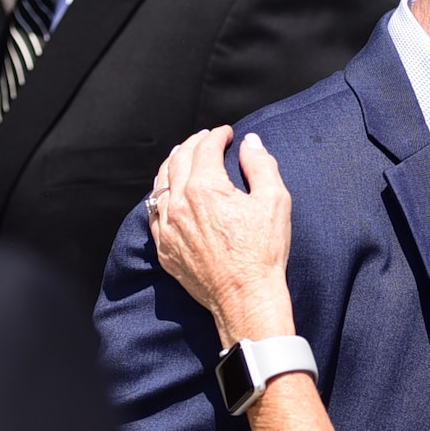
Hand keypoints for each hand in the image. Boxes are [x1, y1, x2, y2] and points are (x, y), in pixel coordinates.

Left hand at [149, 127, 296, 345]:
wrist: (246, 297)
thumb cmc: (263, 253)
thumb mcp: (274, 202)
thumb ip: (261, 165)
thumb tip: (250, 143)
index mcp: (206, 188)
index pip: (206, 148)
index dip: (217, 136)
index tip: (226, 134)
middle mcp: (180, 204)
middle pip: (179, 160)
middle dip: (194, 144)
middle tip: (205, 139)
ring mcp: (169, 227)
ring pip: (160, 184)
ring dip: (171, 165)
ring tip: (181, 156)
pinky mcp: (165, 248)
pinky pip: (155, 214)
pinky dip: (161, 196)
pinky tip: (168, 193)